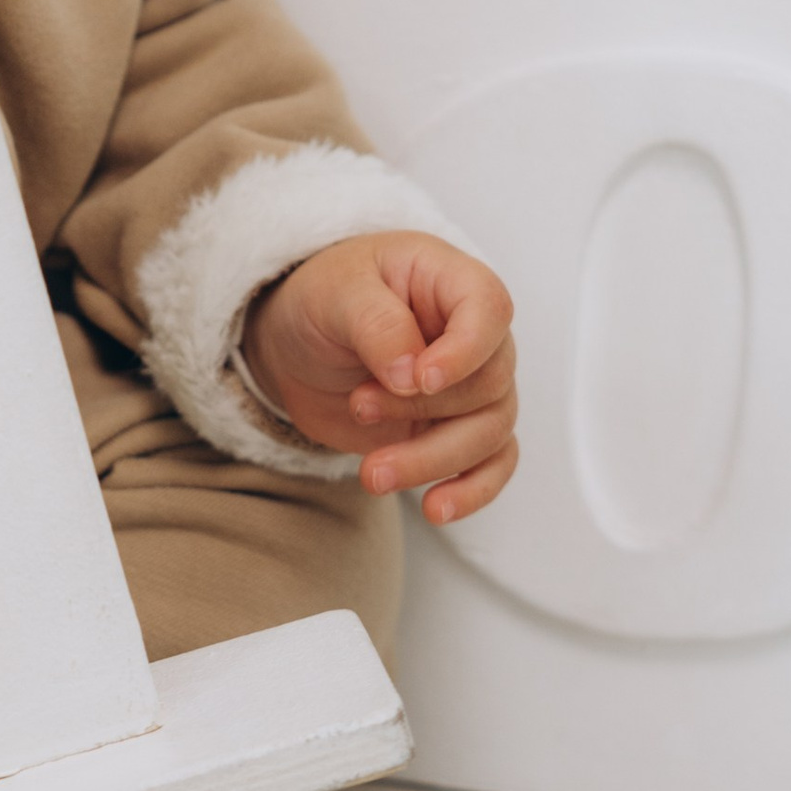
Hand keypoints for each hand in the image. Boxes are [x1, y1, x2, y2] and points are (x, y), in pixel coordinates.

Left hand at [242, 232, 518, 519]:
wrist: (298, 344)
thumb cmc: (324, 298)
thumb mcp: (336, 292)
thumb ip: (376, 323)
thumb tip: (410, 372)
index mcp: (450, 282)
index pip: (490, 310)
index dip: (465, 350)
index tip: (420, 379)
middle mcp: (473, 337)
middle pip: (490, 382)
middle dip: (425, 408)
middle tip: (359, 406)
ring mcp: (469, 389)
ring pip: (490, 433)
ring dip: (433, 460)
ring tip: (372, 473)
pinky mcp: (455, 432)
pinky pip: (492, 465)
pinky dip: (471, 492)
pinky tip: (436, 508)